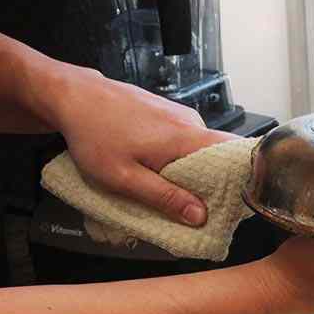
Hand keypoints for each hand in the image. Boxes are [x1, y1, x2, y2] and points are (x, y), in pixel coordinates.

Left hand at [51, 68, 228, 226]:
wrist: (75, 98)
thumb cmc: (94, 134)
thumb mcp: (124, 178)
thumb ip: (163, 197)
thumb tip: (198, 215)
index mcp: (184, 137)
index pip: (233, 153)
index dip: (239, 179)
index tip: (232, 204)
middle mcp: (188, 121)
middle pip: (216, 156)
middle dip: (209, 184)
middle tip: (194, 210)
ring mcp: (177, 115)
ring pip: (197, 149)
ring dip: (188, 172)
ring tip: (167, 192)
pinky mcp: (165, 113)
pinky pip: (182, 140)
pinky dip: (174, 158)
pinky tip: (155, 170)